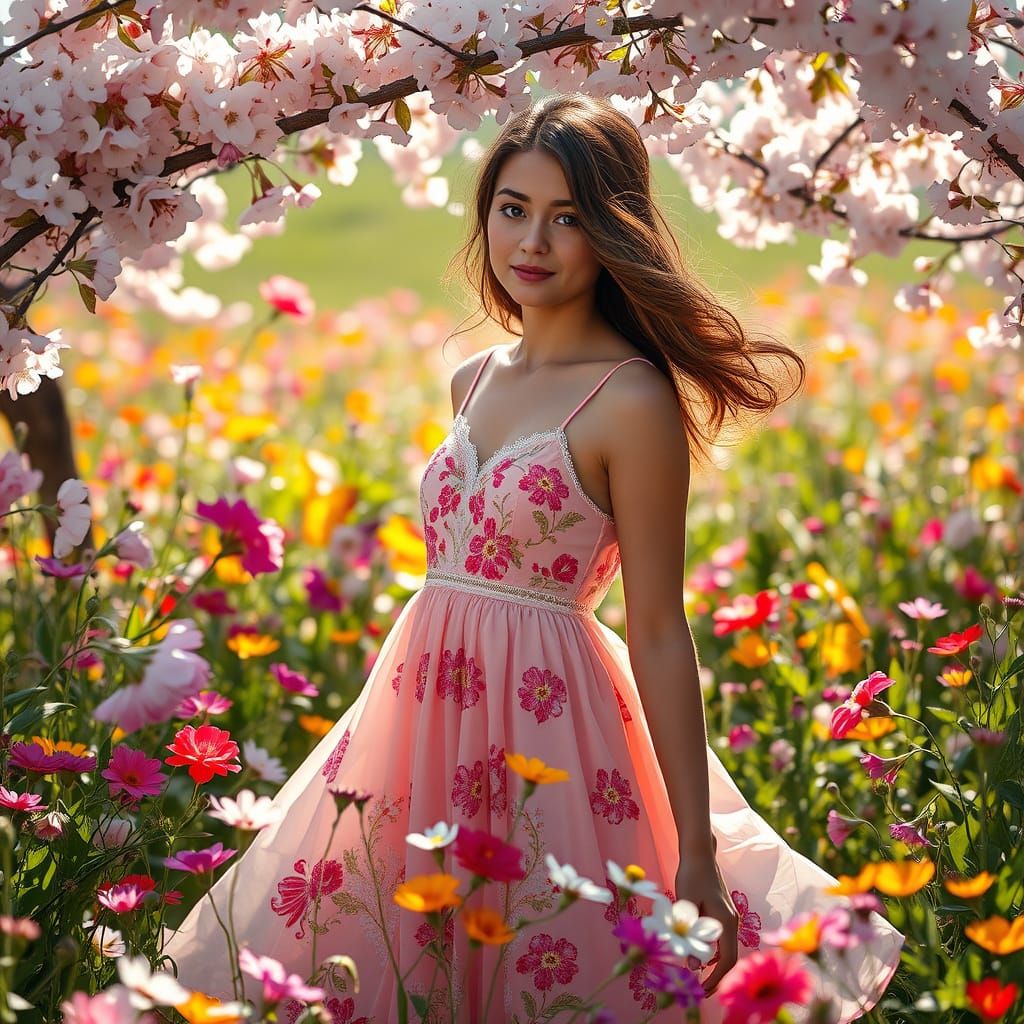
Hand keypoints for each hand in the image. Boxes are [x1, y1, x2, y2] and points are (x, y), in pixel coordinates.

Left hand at [672, 855, 738, 995]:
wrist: (698, 852)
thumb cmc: (691, 876)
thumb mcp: (686, 907)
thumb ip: (691, 937)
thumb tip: (692, 965)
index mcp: (726, 922)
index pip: (728, 960)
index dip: (716, 978)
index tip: (702, 991)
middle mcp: (732, 921)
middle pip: (729, 957)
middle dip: (717, 975)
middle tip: (701, 990)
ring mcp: (729, 915)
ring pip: (726, 947)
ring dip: (714, 963)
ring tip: (699, 976)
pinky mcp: (723, 910)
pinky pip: (722, 937)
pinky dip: (713, 950)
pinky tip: (701, 954)